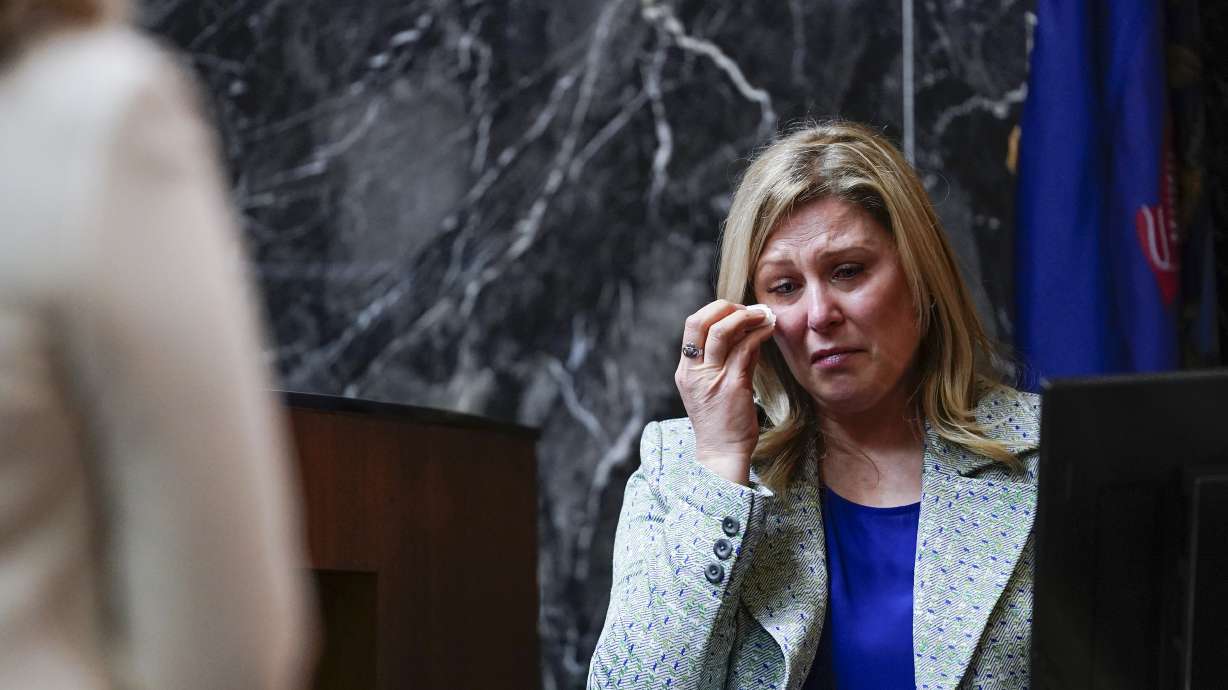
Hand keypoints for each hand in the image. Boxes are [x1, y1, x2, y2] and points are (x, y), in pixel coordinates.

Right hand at [674, 300, 774, 485]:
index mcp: (686, 370)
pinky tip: (769, 330)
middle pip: (701, 322)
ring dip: (747, 316)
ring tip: (764, 315)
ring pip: (724, 331)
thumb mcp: (714, 388)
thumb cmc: (721, 423)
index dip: (713, 311)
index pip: (692, 326)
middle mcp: (694, 371)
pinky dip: (759, 334)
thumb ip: (727, 361)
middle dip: (726, 307)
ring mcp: (712, 378)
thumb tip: (747, 335)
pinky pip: (745, 349)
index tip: (734, 311)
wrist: (722, 454)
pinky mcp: (733, 386)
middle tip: (748, 308)